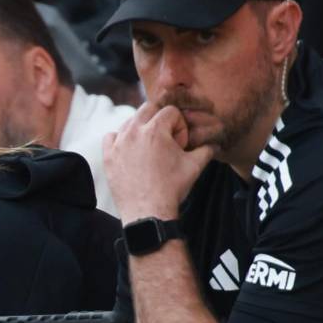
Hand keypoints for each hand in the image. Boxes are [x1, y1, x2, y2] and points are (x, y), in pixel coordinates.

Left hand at [103, 102, 213, 224]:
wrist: (148, 213)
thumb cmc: (172, 189)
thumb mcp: (194, 166)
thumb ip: (206, 149)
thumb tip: (214, 144)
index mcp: (156, 130)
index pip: (170, 111)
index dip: (179, 125)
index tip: (179, 143)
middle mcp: (134, 131)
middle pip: (147, 109)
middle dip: (159, 120)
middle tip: (166, 142)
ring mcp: (118, 143)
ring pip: (129, 121)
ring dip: (141, 129)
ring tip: (150, 148)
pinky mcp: (108, 156)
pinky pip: (111, 137)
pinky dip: (120, 139)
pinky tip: (131, 152)